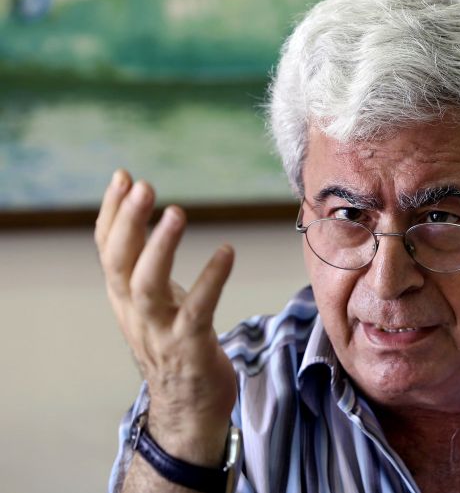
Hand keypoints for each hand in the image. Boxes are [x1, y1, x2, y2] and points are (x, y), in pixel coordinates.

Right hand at [95, 170, 235, 464]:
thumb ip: (145, 261)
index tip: (122, 176)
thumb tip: (140, 214)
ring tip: (176, 213)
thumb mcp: (153, 300)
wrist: (187, 408)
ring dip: (159, 248)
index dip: (113, 213)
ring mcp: (160, 332)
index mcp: (124, 298)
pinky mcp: (190, 347)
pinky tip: (226, 252)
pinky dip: (211, 279)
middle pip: (120, 263)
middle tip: (143, 186)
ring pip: (148, 286)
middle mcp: (134, 313)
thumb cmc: (173, 343)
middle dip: (128, 222)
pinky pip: (198, 310)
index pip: (108, 249)